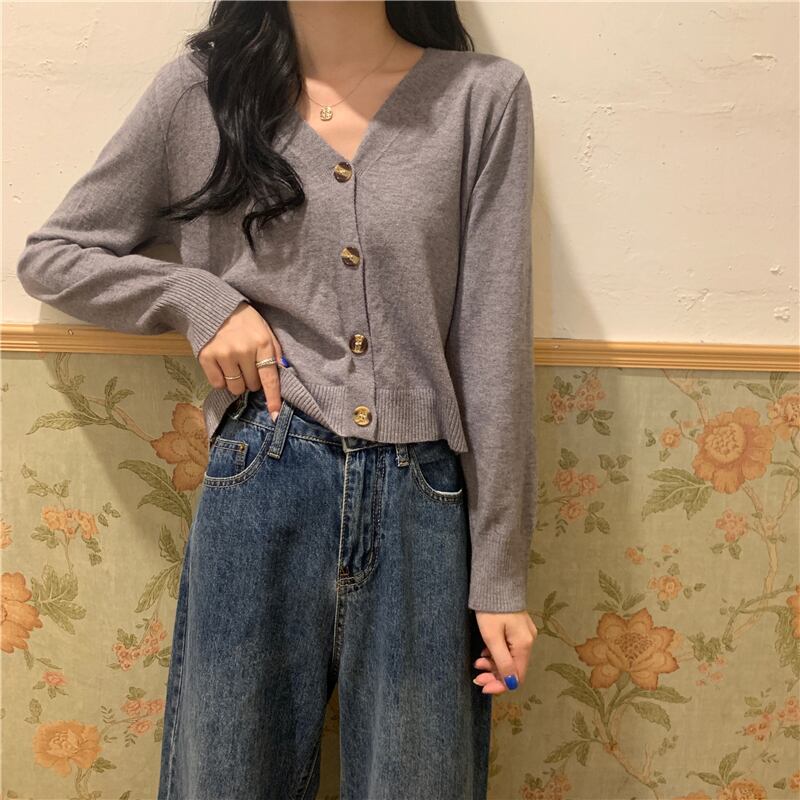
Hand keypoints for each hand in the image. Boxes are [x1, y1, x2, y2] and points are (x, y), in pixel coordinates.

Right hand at [197, 302, 284, 418]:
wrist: (213, 306)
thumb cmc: (244, 322)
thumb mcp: (265, 331)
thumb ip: (274, 352)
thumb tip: (282, 373)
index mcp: (262, 343)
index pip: (270, 378)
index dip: (273, 398)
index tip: (275, 414)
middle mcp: (243, 350)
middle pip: (252, 385)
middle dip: (251, 380)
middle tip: (246, 364)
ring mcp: (224, 355)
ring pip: (235, 388)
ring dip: (237, 382)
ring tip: (234, 365)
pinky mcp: (206, 357)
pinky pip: (218, 384)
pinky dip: (221, 380)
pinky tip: (222, 366)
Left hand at [472, 610, 537, 693]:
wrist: (496, 583)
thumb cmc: (491, 610)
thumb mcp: (492, 637)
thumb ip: (502, 662)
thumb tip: (512, 684)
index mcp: (524, 645)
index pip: (516, 676)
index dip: (500, 685)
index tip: (483, 686)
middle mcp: (529, 640)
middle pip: (513, 667)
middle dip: (494, 674)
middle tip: (476, 674)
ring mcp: (525, 633)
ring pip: (510, 657)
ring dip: (493, 663)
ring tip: (478, 660)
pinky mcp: (518, 627)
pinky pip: (510, 647)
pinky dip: (497, 653)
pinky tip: (485, 651)